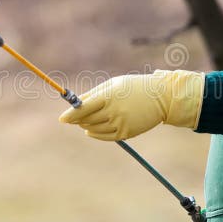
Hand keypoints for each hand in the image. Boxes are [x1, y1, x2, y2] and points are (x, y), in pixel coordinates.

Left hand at [58, 70, 204, 140]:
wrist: (160, 97)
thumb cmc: (133, 88)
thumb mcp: (113, 85)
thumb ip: (94, 94)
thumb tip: (75, 104)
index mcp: (109, 96)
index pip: (84, 108)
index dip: (71, 115)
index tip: (62, 119)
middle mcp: (114, 111)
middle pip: (87, 120)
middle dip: (78, 119)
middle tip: (74, 117)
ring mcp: (120, 123)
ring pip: (94, 129)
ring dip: (86, 126)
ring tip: (84, 122)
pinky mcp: (126, 132)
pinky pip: (105, 137)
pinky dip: (95, 134)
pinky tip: (91, 131)